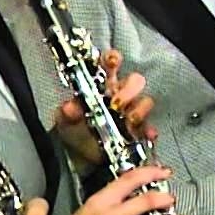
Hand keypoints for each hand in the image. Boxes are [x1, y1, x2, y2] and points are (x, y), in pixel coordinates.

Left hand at [52, 51, 156, 167]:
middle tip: (117, 103)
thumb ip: (66, 113)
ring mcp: (130, 112)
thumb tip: (70, 107)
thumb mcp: (65, 120)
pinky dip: (149, 131)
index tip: (112, 62)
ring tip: (129, 120)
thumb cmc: (74, 130)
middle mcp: (119, 95)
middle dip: (129, 89)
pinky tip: (145, 134)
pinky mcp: (138, 131)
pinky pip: (149, 128)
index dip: (113, 59)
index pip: (110, 63)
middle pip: (135, 80)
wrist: (79, 156)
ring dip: (139, 109)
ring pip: (145, 102)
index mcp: (101, 84)